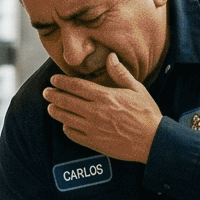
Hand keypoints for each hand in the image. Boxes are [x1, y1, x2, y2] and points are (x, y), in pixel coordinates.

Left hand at [44, 55, 163, 162]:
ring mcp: (93, 129)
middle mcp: (96, 112)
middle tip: (46, 92)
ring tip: (51, 107)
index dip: (62, 82)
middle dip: (54, 95)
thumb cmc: (147, 114)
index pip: (77, 86)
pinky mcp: (94, 143)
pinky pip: (73, 135)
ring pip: (66, 118)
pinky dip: (66, 128)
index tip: (54, 79)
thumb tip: (111, 57)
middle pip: (67, 101)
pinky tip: (66, 124)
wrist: (153, 141)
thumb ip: (120, 73)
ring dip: (56, 111)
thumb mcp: (137, 89)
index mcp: (105, 97)